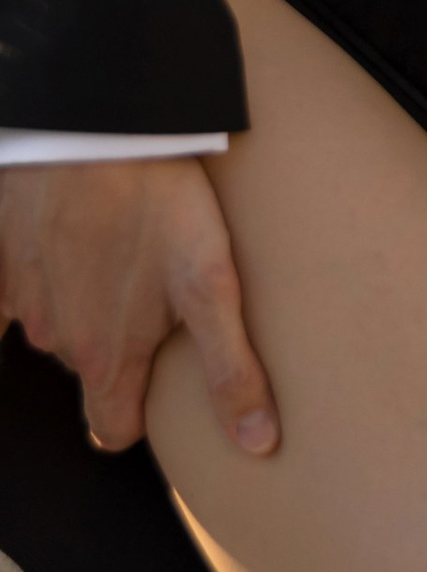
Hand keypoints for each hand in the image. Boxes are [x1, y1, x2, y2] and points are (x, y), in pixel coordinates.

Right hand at [0, 155, 278, 457]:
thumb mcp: (212, 287)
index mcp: (104, 359)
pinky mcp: (1, 258)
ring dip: (84, 302)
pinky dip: (44, 273)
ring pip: (57, 323)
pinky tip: (74, 238)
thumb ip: (230, 371)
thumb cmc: (159, 205)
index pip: (111, 429)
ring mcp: (20, 298)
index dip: (137, 418)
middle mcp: (54, 339)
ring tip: (122, 254)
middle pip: (90, 367)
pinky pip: (19, 286)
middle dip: (118, 345)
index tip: (161, 390)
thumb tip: (256, 443)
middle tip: (153, 295)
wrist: (93, 128)